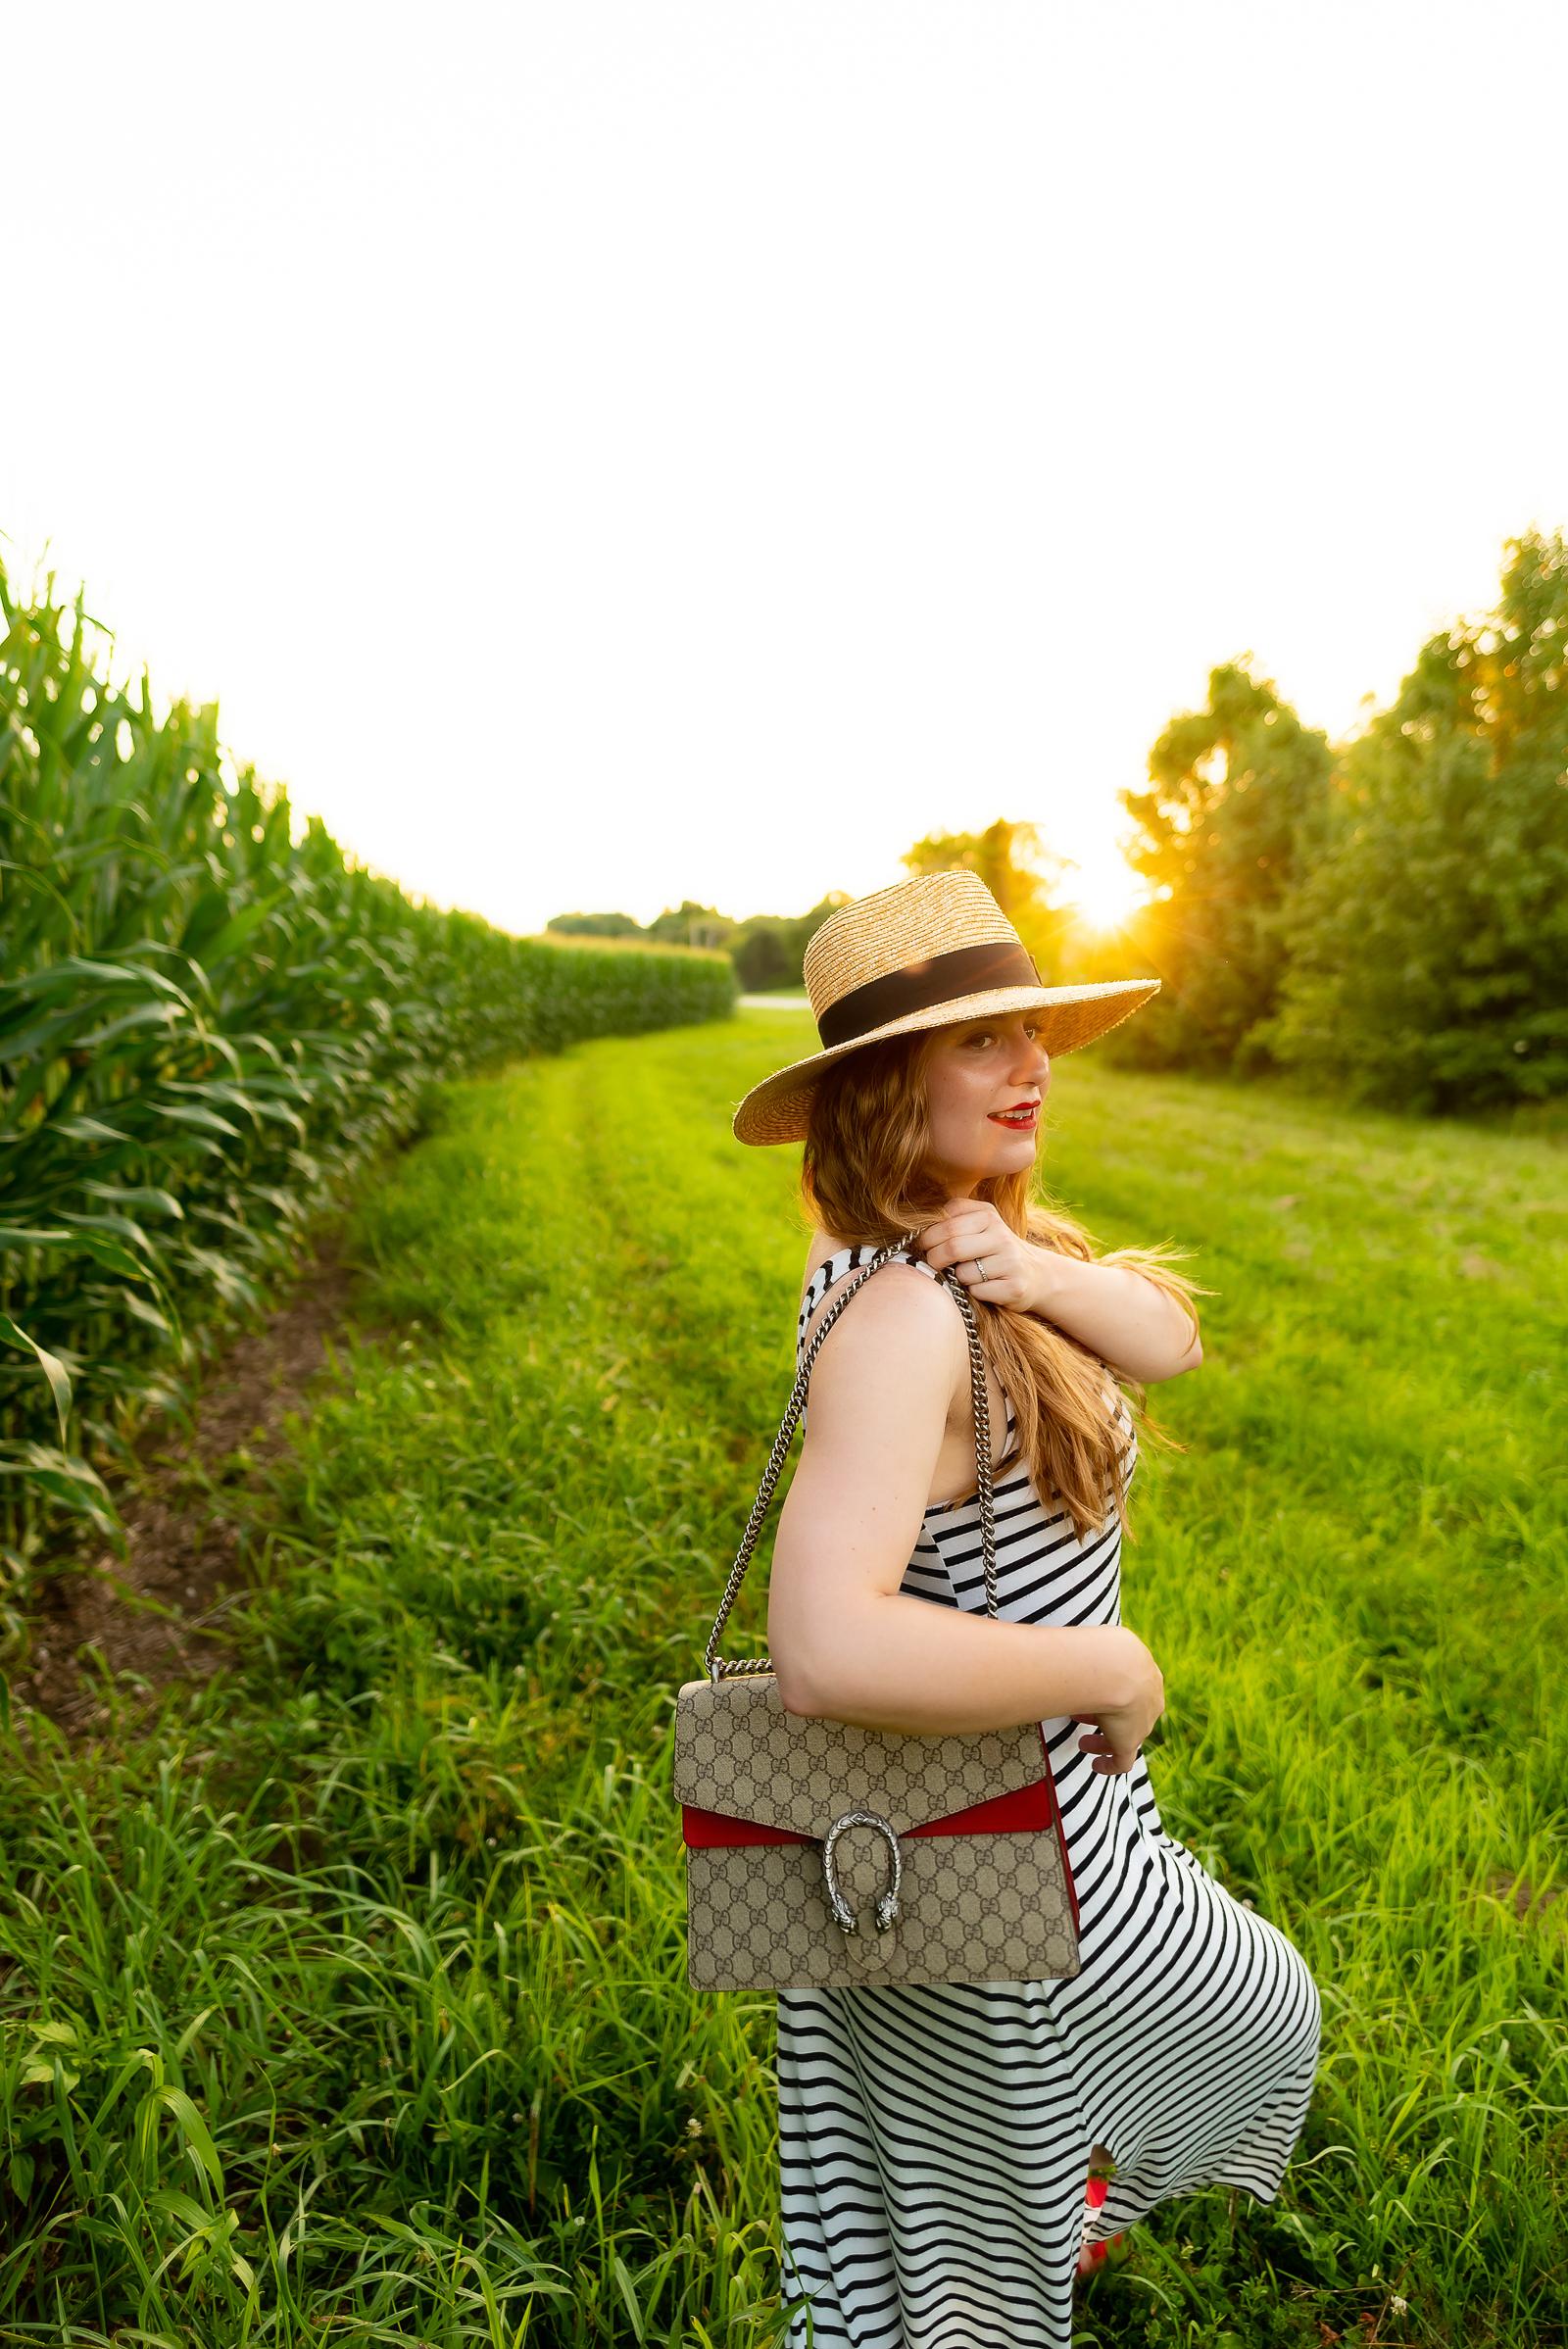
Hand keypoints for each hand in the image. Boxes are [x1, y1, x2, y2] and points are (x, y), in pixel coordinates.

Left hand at [914, 1199, 1037, 1309]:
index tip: (923, 1246)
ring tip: (969, 1275)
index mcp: (987, 1214)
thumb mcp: (978, 1226)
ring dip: (958, 1278)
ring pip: (963, 1273)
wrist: (1036, 1274)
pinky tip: (985, 1287)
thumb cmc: (994, 1250)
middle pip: (952, 1246)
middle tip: (933, 1265)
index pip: (947, 1222)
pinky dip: (973, 1293)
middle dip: (935, 1259)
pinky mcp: (1014, 1286)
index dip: (928, 1236)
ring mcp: (1010, 1261)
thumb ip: (951, 1220)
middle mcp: (1001, 1234)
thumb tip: (914, 1229)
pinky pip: (977, 1292)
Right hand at [1075, 1641, 1164, 1776]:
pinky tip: (1096, 1767)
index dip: (1111, 1693)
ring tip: (1083, 1742)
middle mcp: (1149, 1701)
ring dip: (1103, 1740)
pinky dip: (1109, 1765)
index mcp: (1146, 1675)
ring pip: (1125, 1737)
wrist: (1114, 1667)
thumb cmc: (1104, 1650)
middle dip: (1107, 1716)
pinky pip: (1122, 1761)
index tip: (1093, 1694)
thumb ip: (1097, 1648)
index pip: (1133, 1689)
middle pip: (1130, 1714)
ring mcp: (1141, 1723)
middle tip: (1083, 1716)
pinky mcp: (1130, 1743)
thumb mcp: (1106, 1642)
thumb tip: (1072, 1643)